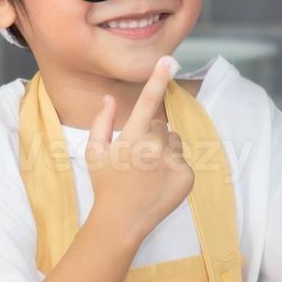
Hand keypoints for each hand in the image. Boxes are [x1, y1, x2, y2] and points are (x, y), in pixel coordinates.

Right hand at [85, 55, 193, 244]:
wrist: (121, 222)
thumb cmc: (105, 185)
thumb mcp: (94, 152)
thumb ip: (101, 122)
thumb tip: (109, 98)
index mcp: (131, 138)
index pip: (147, 102)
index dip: (158, 78)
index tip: (170, 59)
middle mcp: (155, 148)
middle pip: (161, 126)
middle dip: (151, 135)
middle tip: (137, 157)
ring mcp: (173, 163)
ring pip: (174, 142)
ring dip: (165, 150)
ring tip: (148, 172)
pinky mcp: (187, 177)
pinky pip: (183, 161)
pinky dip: (174, 168)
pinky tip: (159, 183)